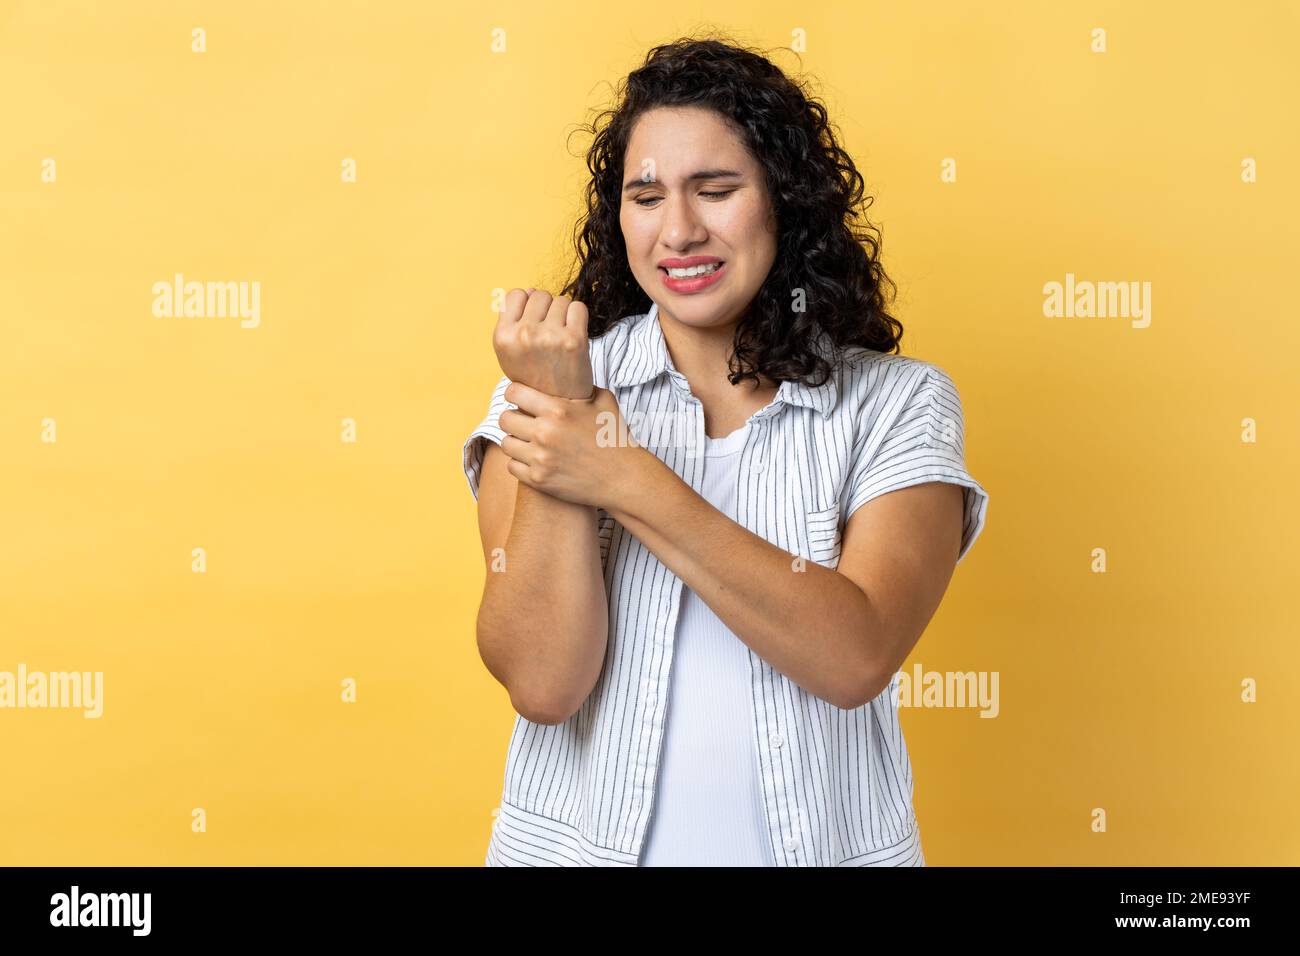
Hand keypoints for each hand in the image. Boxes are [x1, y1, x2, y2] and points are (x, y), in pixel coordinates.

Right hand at [493, 289, 593, 399]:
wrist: (559, 403)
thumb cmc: (534, 375)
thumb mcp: (510, 352)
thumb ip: (513, 320)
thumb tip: (530, 290)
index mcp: (503, 336)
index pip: (516, 294)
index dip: (527, 305)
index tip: (534, 321)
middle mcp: (523, 334)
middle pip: (540, 294)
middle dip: (547, 309)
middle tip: (550, 333)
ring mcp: (549, 336)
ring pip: (560, 300)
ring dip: (563, 314)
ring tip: (561, 337)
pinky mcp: (573, 339)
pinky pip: (578, 307)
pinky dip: (578, 317)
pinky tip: (574, 335)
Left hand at [498, 381, 650, 510]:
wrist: (624, 478)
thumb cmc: (615, 438)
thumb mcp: (604, 401)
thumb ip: (582, 385)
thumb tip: (569, 373)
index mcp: (558, 410)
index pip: (514, 393)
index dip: (515, 394)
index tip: (520, 399)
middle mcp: (545, 433)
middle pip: (505, 419)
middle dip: (514, 418)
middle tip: (524, 422)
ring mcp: (540, 458)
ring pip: (506, 443)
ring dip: (516, 441)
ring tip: (529, 442)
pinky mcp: (539, 480)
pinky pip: (512, 466)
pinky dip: (520, 463)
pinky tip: (534, 460)